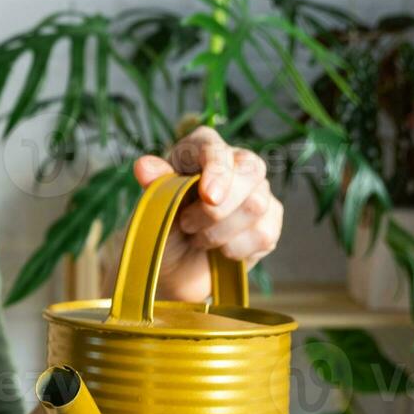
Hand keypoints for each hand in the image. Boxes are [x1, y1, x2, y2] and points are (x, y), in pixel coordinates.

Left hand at [132, 126, 282, 301]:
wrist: (173, 265)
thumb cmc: (163, 226)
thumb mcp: (153, 206)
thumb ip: (154, 184)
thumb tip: (143, 166)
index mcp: (203, 149)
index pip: (216, 148)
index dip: (216, 169)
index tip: (207, 196)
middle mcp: (237, 164)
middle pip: (250, 172)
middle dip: (216, 209)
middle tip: (187, 225)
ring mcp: (258, 193)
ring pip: (256, 205)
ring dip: (219, 232)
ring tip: (197, 238)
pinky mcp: (270, 224)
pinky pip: (263, 234)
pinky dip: (234, 249)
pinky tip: (219, 251)